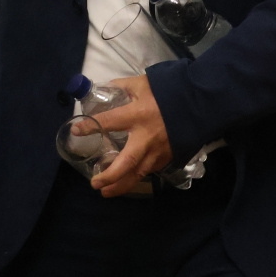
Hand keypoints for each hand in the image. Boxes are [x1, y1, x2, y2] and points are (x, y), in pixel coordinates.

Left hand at [88, 74, 173, 197]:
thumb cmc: (167, 92)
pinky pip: (150, 170)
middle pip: (127, 162)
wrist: (198, 103)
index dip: (90, 127)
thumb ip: (122, 87)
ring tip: (106, 192)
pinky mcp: (169, 156)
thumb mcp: (141, 83)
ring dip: (122, 185)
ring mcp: (159, 150)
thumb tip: (105, 89)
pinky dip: (137, 177)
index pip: (108, 122)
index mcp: (137, 115)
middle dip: (110, 176)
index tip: (76, 131)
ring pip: (139, 173)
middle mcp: (146, 137)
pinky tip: (128, 181)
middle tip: (95, 184)